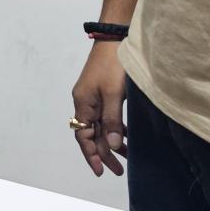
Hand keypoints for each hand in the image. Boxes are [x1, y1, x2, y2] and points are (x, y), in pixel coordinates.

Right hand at [69, 41, 128, 176]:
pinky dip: (115, 128)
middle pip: (92, 134)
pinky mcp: (104, 92)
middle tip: (118, 170)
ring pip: (101, 126)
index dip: (91, 155)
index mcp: (83, 104)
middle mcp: (85, 102)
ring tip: (126, 156)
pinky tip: (126, 136)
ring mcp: (94, 97)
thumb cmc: (113, 66)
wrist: (114, 39)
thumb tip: (111, 146)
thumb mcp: (113, 95)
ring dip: (111, 142)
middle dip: (103, 153)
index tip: (101, 171)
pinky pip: (107, 117)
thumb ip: (112, 121)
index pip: (83, 136)